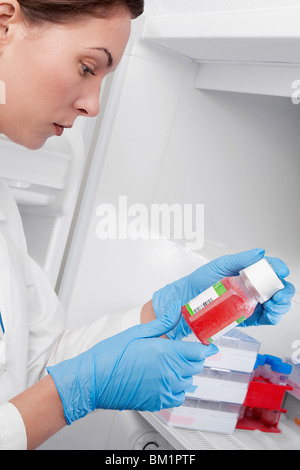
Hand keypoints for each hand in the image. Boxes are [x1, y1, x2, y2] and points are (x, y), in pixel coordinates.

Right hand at [47, 300, 217, 424]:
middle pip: (195, 367)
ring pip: (188, 382)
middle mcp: (168, 373)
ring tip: (174, 364)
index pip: (198, 352)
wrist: (93, 381)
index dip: (206, 347)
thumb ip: (161, 324)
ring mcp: (163, 390)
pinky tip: (168, 380)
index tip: (208, 344)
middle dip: (194, 357)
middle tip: (186, 350)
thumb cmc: (110, 356)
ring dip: (186, 372)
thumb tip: (176, 313)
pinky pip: (177, 397)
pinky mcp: (156, 402)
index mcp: (165, 353)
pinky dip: (178, 389)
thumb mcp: (136, 333)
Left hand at [153, 249, 294, 338]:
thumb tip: (259, 253)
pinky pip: (266, 318)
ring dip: (280, 304)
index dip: (278, 269)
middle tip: (278, 293)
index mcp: (247, 272)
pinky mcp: (247, 317)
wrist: (185, 301)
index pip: (269, 269)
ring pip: (275, 304)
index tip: (279, 271)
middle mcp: (252, 287)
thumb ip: (240, 259)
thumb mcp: (220, 265)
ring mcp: (251, 303)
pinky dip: (273, 317)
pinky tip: (270, 313)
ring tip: (273, 304)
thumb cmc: (200, 282)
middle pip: (277, 288)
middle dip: (283, 290)